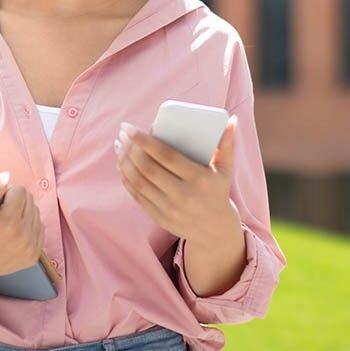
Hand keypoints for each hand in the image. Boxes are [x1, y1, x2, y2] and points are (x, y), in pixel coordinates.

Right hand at [0, 171, 43, 280]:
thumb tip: (7, 175)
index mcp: (8, 223)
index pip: (21, 190)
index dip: (6, 192)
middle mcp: (24, 237)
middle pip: (30, 200)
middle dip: (16, 200)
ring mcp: (30, 249)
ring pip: (37, 213)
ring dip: (23, 213)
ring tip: (5, 222)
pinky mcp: (33, 257)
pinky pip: (40, 229)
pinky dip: (29, 226)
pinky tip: (13, 232)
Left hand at [114, 117, 240, 245]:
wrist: (215, 230)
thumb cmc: (217, 191)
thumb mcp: (225, 170)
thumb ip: (227, 144)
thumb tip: (231, 120)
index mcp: (199, 179)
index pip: (166, 156)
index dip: (144, 141)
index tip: (130, 128)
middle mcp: (183, 195)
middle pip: (148, 168)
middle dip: (130, 148)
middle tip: (122, 134)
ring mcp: (170, 209)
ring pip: (139, 182)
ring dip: (124, 162)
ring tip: (119, 145)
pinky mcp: (159, 218)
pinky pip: (137, 196)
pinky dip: (126, 179)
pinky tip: (121, 164)